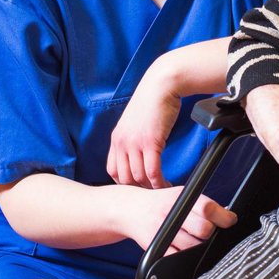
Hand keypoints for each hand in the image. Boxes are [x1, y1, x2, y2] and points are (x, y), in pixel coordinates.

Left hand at [107, 67, 180, 188]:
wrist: (161, 85)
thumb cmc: (152, 102)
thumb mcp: (134, 123)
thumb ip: (132, 139)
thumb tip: (139, 156)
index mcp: (116, 138)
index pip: (112, 170)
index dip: (124, 183)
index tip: (137, 187)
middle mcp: (122, 142)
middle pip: (124, 178)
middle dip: (138, 189)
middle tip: (151, 193)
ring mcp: (135, 143)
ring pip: (138, 177)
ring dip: (150, 188)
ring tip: (161, 189)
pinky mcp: (150, 142)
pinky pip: (152, 171)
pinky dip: (159, 182)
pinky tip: (166, 183)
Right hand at [125, 186, 237, 254]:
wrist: (131, 209)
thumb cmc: (161, 203)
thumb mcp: (180, 195)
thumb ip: (202, 205)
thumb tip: (228, 216)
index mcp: (180, 198)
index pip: (208, 208)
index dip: (224, 217)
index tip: (230, 221)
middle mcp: (171, 214)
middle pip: (204, 229)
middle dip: (211, 232)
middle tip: (208, 230)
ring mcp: (163, 232)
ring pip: (193, 247)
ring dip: (199, 246)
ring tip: (193, 238)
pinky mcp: (156, 248)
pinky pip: (178, 258)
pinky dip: (185, 256)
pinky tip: (184, 248)